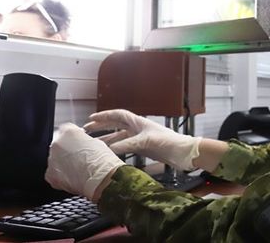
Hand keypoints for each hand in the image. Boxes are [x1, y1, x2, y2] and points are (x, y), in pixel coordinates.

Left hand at [45, 123, 124, 201]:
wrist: (100, 177)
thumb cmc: (102, 160)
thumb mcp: (96, 143)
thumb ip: (84, 141)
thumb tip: (82, 145)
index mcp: (69, 132)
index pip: (66, 130)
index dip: (73, 137)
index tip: (77, 142)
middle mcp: (57, 143)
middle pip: (59, 145)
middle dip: (66, 151)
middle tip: (79, 159)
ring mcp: (52, 159)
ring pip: (55, 160)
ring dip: (63, 163)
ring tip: (77, 170)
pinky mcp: (50, 174)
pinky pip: (53, 174)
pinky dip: (60, 176)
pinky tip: (72, 178)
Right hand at [84, 109, 201, 171]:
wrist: (182, 152)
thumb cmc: (168, 142)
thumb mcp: (146, 142)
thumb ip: (127, 146)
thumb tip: (108, 150)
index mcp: (138, 122)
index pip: (118, 115)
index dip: (104, 116)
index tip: (91, 118)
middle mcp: (138, 128)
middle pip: (116, 124)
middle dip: (102, 126)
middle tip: (87, 130)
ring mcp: (140, 138)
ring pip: (119, 137)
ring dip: (107, 139)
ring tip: (94, 144)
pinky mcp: (144, 148)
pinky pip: (125, 146)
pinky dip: (116, 149)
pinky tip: (109, 154)